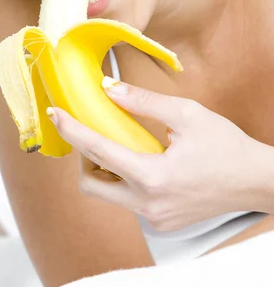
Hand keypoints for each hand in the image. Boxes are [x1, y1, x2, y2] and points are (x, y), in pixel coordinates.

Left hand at [47, 78, 258, 231]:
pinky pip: (127, 200)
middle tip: (94, 132)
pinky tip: (141, 159)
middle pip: (92, 185)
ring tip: (121, 142)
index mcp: (152, 177)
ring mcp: (154, 218)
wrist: (256, 181)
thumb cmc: (226, 146)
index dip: (72, 130)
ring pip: (108, 195)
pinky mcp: (161, 221)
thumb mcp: (186, 113)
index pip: (98, 151)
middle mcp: (148, 205)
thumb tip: (108, 88)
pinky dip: (124, 179)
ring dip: (104, 168)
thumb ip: (142, 101)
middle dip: (83, 158)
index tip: (55, 113)